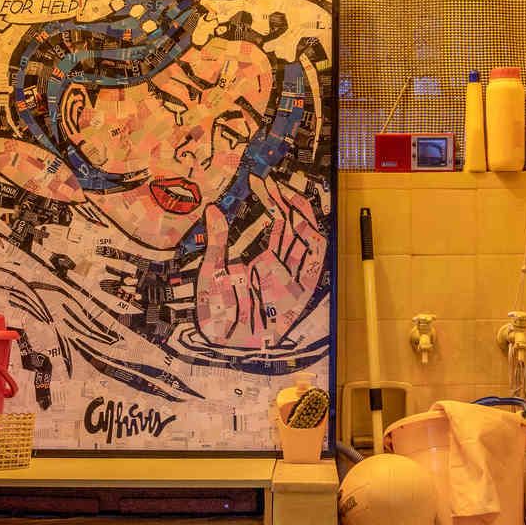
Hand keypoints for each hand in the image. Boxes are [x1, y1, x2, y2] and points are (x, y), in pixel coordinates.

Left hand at [195, 175, 325, 350]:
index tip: (261, 181)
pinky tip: (296, 220)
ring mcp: (295, 280)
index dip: (275, 201)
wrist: (223, 343)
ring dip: (299, 214)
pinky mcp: (300, 296)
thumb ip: (217, 241)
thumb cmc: (217, 313)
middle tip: (271, 182)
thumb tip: (212, 209)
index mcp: (267, 263)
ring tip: (281, 194)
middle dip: (288, 201)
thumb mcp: (212, 270)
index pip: (281, 225)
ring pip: (309, 239)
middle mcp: (285, 268)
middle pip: (297, 227)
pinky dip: (309, 240)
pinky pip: (313, 263)